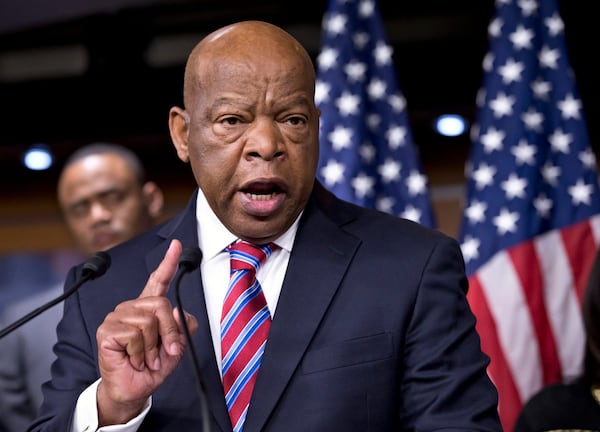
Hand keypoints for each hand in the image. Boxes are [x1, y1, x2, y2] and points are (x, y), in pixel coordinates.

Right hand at [95, 239, 197, 425]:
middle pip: (162, 305)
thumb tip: (180, 313)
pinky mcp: (107, 330)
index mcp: (149, 308)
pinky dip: (140, 352)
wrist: (134, 389)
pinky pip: (135, 335)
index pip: (159, 280)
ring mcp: (117, 317)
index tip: (177, 245)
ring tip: (145, 357)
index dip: (168, 262)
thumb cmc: (152, 366)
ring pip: (149, 322)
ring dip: (153, 347)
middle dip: (169, 332)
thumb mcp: (176, 347)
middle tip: (163, 352)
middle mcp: (132, 308)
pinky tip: (133, 359)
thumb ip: (182, 328)